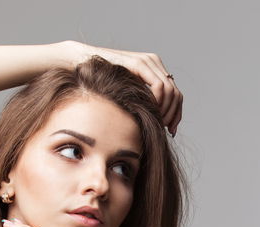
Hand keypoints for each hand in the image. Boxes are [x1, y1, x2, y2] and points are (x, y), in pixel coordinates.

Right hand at [63, 40, 182, 134]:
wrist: (82, 64)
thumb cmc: (101, 83)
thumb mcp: (128, 96)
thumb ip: (143, 105)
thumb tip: (161, 126)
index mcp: (155, 70)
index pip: (176, 95)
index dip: (177, 115)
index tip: (171, 131)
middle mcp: (154, 63)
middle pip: (176, 94)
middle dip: (172, 115)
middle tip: (164, 129)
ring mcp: (148, 61)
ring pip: (170, 91)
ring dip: (165, 110)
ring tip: (156, 122)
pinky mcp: (140, 63)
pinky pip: (158, 86)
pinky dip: (157, 101)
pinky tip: (148, 110)